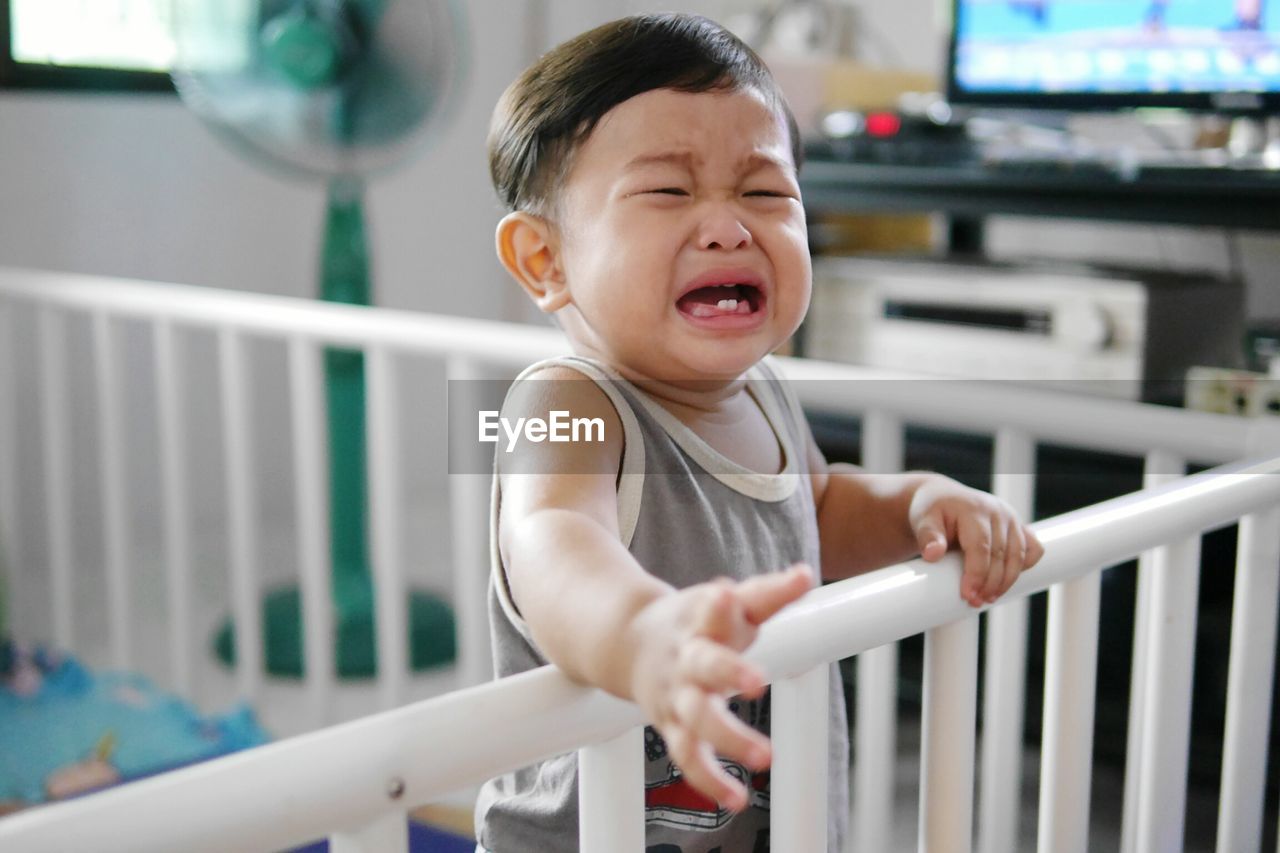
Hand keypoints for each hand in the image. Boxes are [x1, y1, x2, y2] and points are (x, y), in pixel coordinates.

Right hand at [625, 563, 812, 811]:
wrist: (625, 641)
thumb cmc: (694, 621)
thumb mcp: (726, 601)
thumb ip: (767, 593)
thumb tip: (806, 575)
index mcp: (699, 620)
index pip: (710, 608)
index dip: (720, 603)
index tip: (726, 594)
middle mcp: (686, 657)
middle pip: (704, 664)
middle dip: (728, 671)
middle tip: (755, 681)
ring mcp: (676, 694)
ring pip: (697, 718)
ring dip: (729, 738)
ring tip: (764, 757)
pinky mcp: (671, 726)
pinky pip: (688, 756)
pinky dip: (710, 781)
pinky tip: (736, 799)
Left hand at [908, 476, 1043, 607]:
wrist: (943, 500)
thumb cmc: (933, 512)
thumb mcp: (924, 521)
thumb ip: (927, 537)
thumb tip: (932, 554)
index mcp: (973, 509)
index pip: (980, 546)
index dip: (976, 574)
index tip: (968, 595)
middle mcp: (997, 512)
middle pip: (1001, 555)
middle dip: (990, 583)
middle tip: (975, 602)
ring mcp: (1011, 519)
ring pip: (1019, 555)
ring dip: (1007, 581)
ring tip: (989, 598)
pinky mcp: (1019, 527)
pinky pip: (1033, 549)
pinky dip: (1025, 567)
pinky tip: (1007, 582)